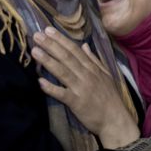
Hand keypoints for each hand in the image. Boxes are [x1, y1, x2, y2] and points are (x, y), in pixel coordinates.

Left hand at [31, 27, 139, 147]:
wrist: (115, 120)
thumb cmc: (110, 97)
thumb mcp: (106, 74)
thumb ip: (94, 59)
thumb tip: (84, 45)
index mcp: (92, 68)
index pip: (74, 50)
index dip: (61, 39)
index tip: (48, 30)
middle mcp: (86, 75)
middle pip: (66, 57)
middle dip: (51, 45)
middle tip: (37, 35)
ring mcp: (81, 88)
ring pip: (63, 72)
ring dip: (48, 61)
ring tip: (35, 51)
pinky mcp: (77, 102)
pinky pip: (62, 94)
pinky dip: (52, 88)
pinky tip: (40, 81)